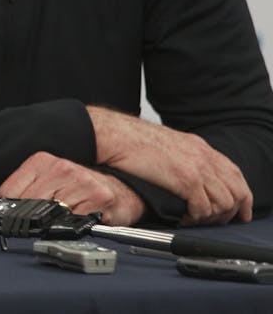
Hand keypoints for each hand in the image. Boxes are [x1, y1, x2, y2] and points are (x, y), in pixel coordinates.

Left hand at [0, 151, 144, 224]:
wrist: (118, 189)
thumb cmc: (79, 189)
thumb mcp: (48, 181)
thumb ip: (26, 192)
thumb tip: (1, 211)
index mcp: (41, 162)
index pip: (8, 191)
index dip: (8, 211)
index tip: (11, 220)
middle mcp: (60, 168)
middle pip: (27, 204)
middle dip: (29, 220)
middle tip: (36, 226)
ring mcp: (80, 181)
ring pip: (49, 215)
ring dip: (51, 225)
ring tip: (61, 219)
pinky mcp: (98, 197)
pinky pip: (74, 222)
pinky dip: (72, 228)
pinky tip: (78, 220)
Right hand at [88, 106, 251, 225]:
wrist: (116, 135)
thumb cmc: (131, 139)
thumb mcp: (166, 143)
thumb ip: (183, 156)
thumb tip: (187, 174)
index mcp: (199, 146)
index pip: (234, 174)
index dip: (240, 195)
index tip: (237, 210)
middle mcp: (203, 156)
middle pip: (236, 190)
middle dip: (230, 211)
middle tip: (214, 221)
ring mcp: (197, 167)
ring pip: (223, 203)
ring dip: (211, 217)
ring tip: (194, 220)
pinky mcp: (186, 180)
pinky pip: (203, 208)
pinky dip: (195, 219)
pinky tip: (182, 218)